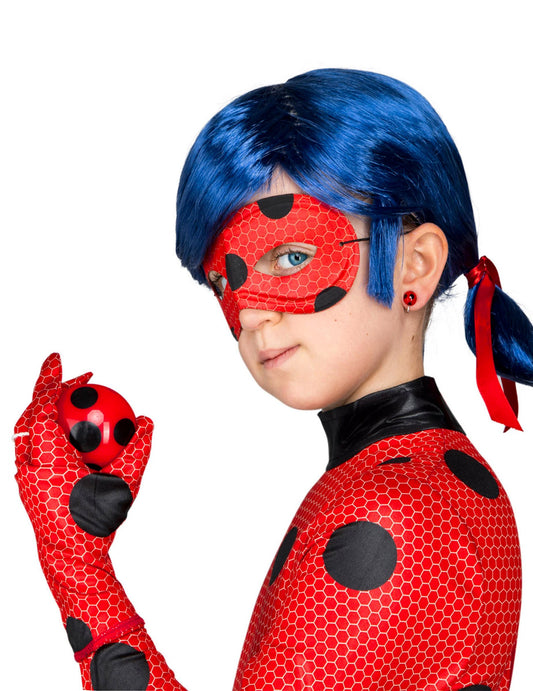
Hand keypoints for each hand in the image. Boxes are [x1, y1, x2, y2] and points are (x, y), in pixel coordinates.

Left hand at [14, 353, 152, 634]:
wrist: (70, 556)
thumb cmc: (97, 520)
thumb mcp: (124, 483)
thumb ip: (137, 450)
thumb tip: (147, 421)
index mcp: (47, 458)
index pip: (41, 408)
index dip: (49, 380)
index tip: (61, 360)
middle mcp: (29, 463)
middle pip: (30, 414)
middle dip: (46, 388)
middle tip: (69, 374)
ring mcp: (25, 474)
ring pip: (29, 431)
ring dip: (47, 410)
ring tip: (72, 400)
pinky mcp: (28, 483)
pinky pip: (36, 447)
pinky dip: (51, 431)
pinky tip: (73, 434)